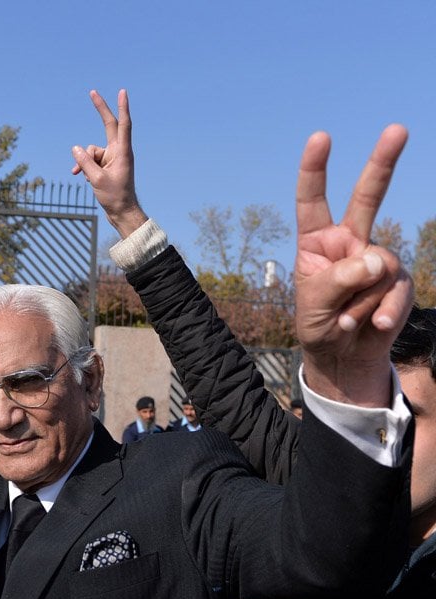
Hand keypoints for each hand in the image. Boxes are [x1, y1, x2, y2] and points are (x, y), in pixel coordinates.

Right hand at [71, 88, 147, 236]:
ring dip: (84, 162)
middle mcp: (118, 151)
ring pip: (91, 150)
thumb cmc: (114, 197)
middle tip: (92, 92)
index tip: (121, 92)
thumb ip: (85, 162)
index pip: (122, 125)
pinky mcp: (105, 166)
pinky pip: (90, 160)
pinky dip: (84, 167)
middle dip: (100, 110)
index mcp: (123, 152)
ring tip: (84, 177)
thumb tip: (76, 148)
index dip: (121, 107)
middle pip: (108, 126)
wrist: (121, 212)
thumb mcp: (96, 179)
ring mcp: (112, 158)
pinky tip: (83, 178)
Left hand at [294, 125, 412, 405]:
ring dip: (360, 301)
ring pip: (378, 267)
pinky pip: (396, 289)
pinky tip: (375, 325)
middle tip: (397, 128)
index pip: (312, 201)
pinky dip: (384, 311)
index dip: (315, 170)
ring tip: (347, 319)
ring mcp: (378, 259)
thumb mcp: (314, 307)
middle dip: (383, 162)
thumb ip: (338, 281)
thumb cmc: (319, 326)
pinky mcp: (399, 280)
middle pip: (368, 197)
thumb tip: (376, 261)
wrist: (344, 357)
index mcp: (317, 242)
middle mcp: (349, 242)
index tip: (320, 137)